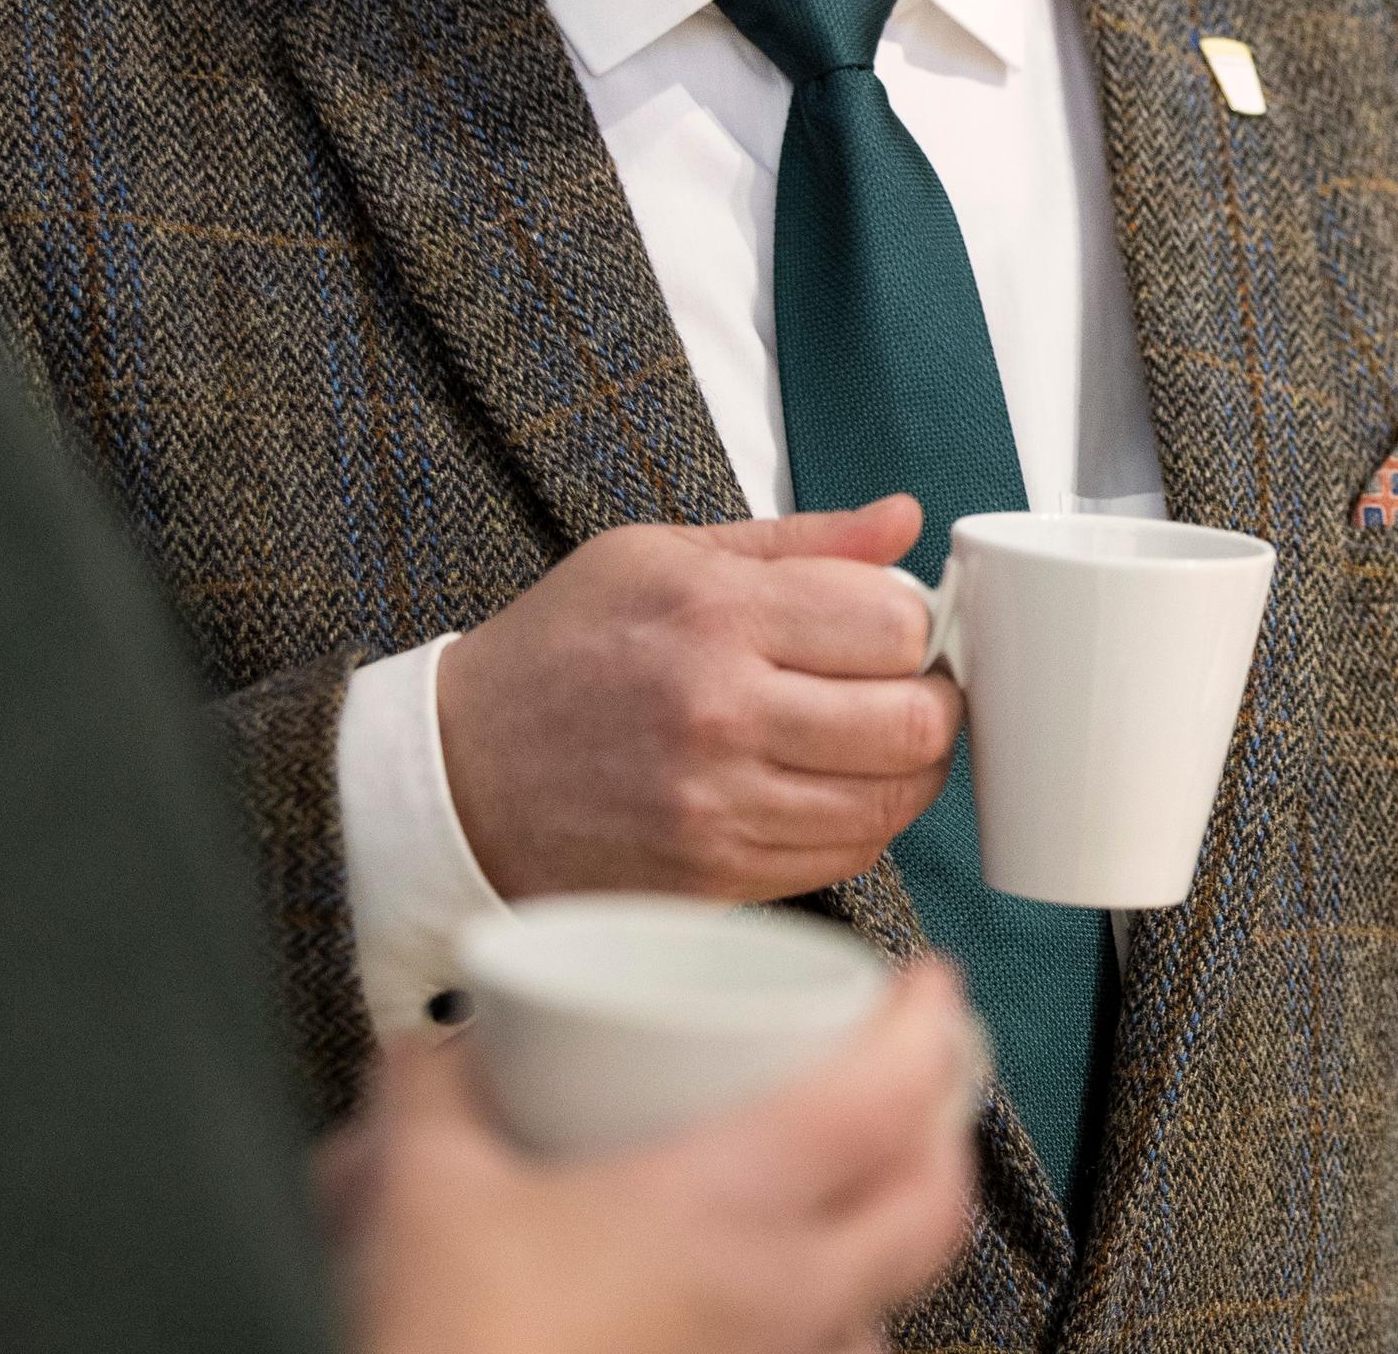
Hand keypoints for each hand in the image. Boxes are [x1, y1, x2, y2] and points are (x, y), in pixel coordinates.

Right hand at [324, 957, 980, 1353]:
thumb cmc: (461, 1348)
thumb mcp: (425, 1192)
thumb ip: (431, 1097)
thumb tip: (432, 1052)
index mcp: (726, 1210)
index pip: (882, 1102)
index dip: (928, 1029)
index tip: (928, 987)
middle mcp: (776, 1299)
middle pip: (930, 1211)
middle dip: (945, 1134)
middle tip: (923, 1080)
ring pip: (886, 1303)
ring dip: (891, 1238)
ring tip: (857, 1194)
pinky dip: (827, 1320)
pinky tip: (767, 1302)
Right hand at [435, 495, 959, 901]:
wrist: (464, 774)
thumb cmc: (563, 652)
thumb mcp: (661, 555)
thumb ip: (797, 541)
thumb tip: (903, 521)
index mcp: (713, 613)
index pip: (894, 624)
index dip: (918, 625)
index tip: (900, 628)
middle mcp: (721, 712)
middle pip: (913, 722)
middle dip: (933, 703)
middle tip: (910, 690)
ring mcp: (719, 805)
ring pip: (892, 801)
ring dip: (906, 770)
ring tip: (870, 740)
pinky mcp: (716, 876)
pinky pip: (845, 857)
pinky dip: (859, 822)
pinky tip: (825, 788)